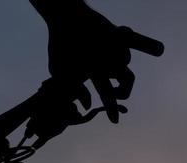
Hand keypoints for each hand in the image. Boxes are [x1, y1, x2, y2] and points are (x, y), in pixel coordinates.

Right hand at [44, 2, 137, 121]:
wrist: (65, 17)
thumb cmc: (61, 45)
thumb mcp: (59, 70)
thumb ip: (72, 89)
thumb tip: (88, 105)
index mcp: (98, 76)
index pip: (108, 94)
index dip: (111, 108)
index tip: (114, 120)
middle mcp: (110, 65)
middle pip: (126, 81)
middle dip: (121, 90)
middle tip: (113, 90)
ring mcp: (116, 50)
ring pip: (124, 59)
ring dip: (114, 55)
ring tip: (100, 47)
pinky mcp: (121, 36)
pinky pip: (127, 41)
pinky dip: (123, 38)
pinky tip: (111, 33)